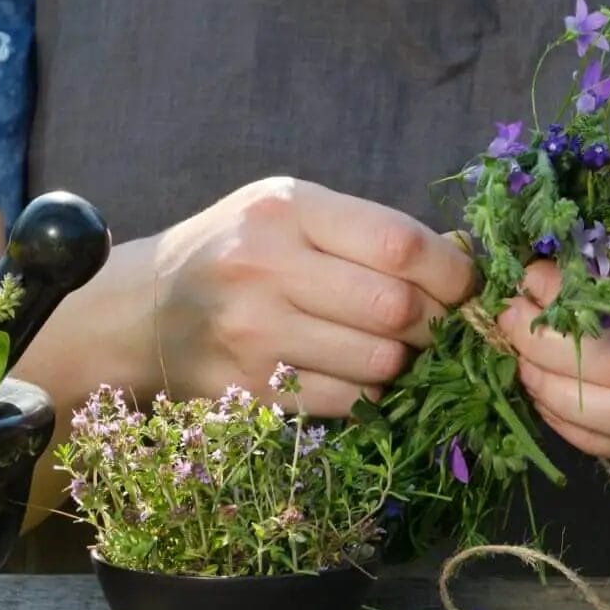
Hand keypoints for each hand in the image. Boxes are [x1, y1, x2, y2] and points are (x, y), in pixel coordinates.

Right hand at [146, 177, 475, 415]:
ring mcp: (254, 333)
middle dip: (436, 323)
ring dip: (404, 362)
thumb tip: (463, 257)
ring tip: (394, 348)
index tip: (466, 287)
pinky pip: (347, 401)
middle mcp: (266, 266)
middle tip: (437, 326)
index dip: (452, 273)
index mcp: (287, 208)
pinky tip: (356, 373)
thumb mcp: (292, 212)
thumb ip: (369, 229)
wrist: (144, 311)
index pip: (399, 244)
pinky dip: (369, 393)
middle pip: (396, 308)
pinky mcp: (249, 389)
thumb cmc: (239, 250)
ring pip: (378, 362)